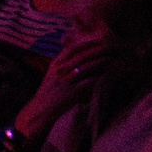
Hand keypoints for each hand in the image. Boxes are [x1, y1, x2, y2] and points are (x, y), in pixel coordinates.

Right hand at [15, 31, 132, 142]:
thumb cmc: (49, 93)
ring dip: (99, 62)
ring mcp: (64, 81)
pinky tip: (106, 75)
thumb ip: (63, 65)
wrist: (40, 110)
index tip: (98, 40)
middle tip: (109, 47)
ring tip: (110, 59)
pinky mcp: (70, 93)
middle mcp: (59, 70)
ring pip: (85, 67)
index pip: (71, 48)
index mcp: (55, 64)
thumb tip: (78, 56)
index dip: (86, 43)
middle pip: (80, 56)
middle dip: (96, 50)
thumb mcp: (53, 75)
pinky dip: (98, 78)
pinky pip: (87, 82)